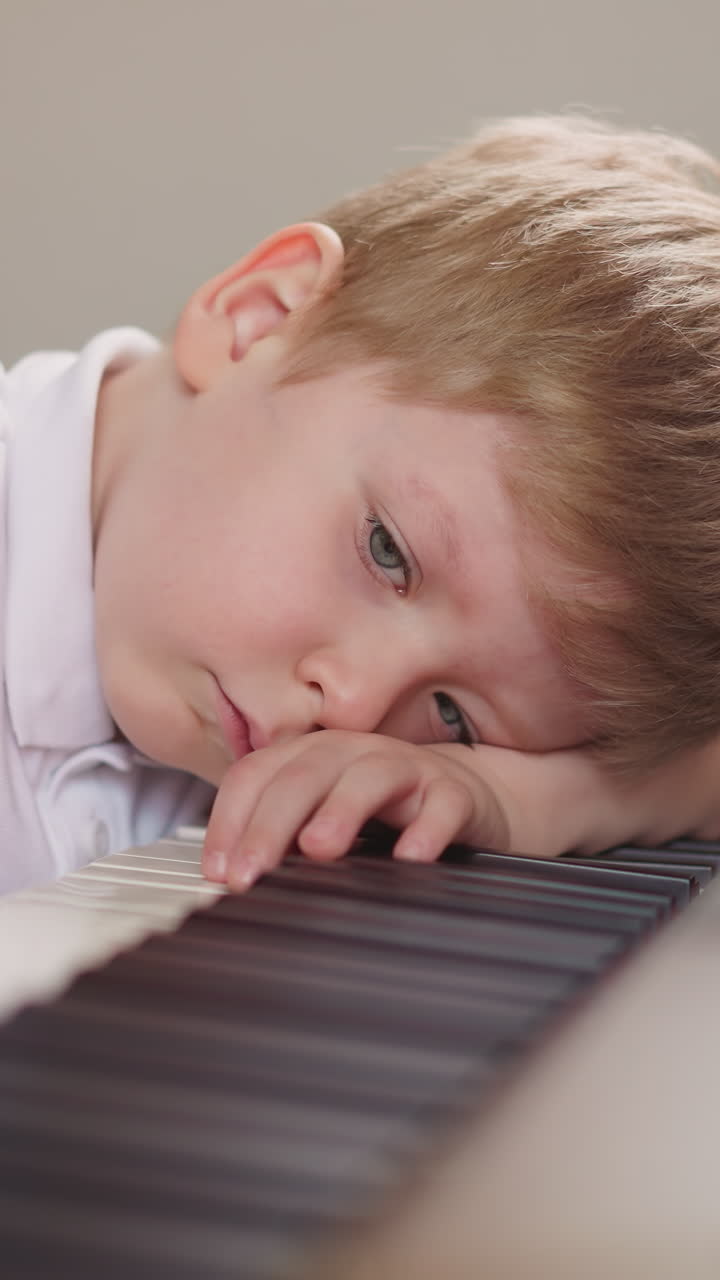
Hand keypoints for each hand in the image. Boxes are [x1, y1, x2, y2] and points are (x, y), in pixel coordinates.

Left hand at [201, 729, 510, 889]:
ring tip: (318, 849)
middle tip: (248, 874)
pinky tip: (409, 857)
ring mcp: (406, 768)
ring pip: (369, 777)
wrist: (464, 797)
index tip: (219, 872)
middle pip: (304, 775)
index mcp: (310, 754)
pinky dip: (426, 829)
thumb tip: (228, 878)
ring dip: (341, 810)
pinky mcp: (454, 792)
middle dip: (270, 824)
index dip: (230, 821)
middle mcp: (353, 753)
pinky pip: (442, 804)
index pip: (256, 775)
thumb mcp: (320, 816)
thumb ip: (278, 836)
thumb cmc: (381, 810)